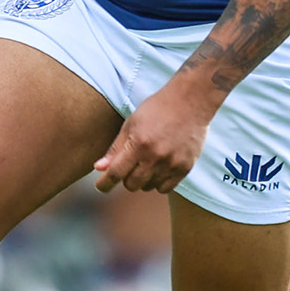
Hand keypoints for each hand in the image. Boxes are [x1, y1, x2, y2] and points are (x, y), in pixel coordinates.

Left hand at [94, 80, 216, 194]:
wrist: (190, 101)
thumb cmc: (157, 109)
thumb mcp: (131, 124)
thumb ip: (115, 149)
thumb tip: (99, 168)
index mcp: (138, 144)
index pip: (115, 174)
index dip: (104, 184)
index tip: (101, 186)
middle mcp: (155, 157)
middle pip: (131, 185)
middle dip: (126, 178)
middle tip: (130, 165)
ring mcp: (171, 164)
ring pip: (148, 187)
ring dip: (143, 179)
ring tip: (149, 161)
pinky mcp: (185, 168)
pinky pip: (165, 188)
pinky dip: (159, 182)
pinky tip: (160, 167)